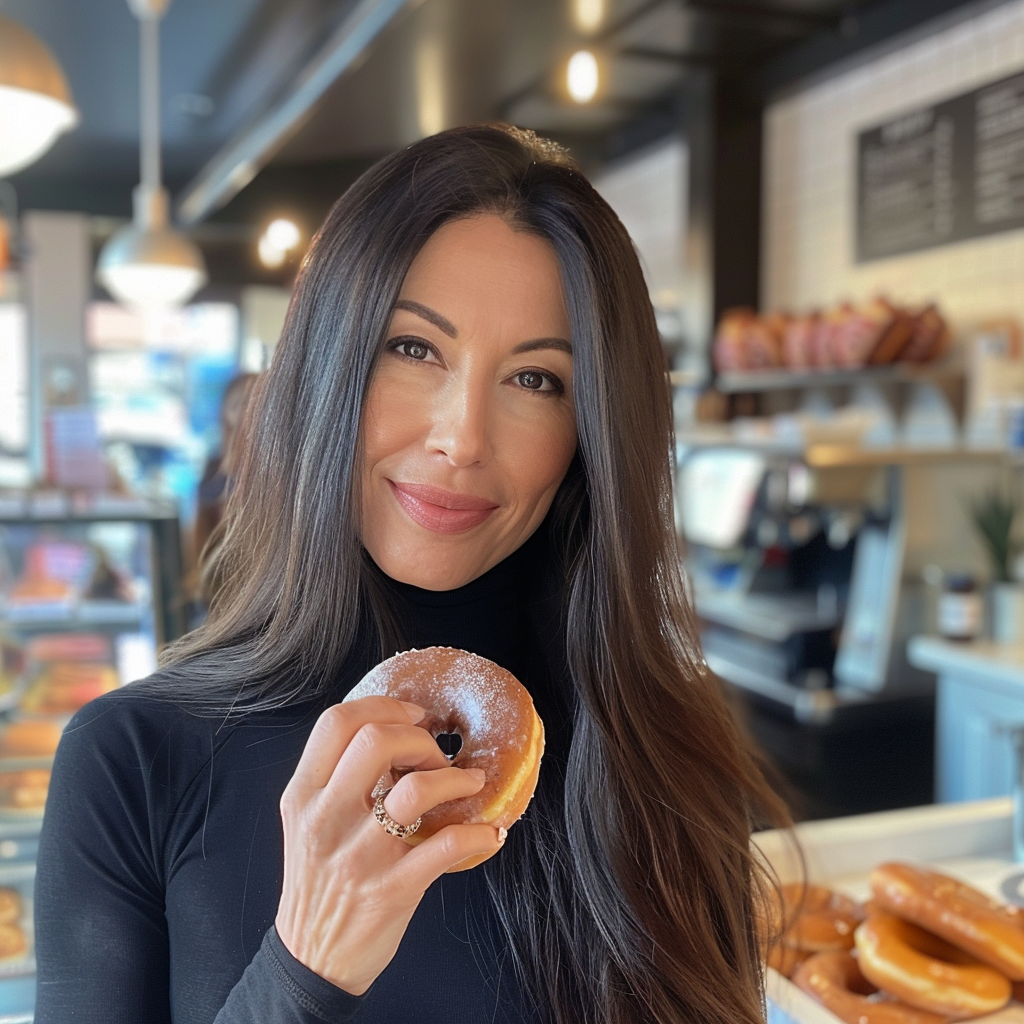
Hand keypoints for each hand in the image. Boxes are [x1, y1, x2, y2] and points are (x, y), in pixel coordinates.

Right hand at [274, 696, 504, 994]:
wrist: (312, 959)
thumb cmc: (318, 882)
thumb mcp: (307, 822)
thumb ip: (336, 779)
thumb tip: (394, 735)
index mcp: (303, 796)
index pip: (337, 722)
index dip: (384, 706)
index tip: (414, 715)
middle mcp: (327, 819)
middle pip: (376, 742)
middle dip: (419, 739)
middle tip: (435, 756)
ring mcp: (359, 856)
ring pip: (415, 790)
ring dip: (454, 780)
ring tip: (468, 785)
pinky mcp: (392, 889)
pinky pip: (447, 845)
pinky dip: (479, 833)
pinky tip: (489, 832)